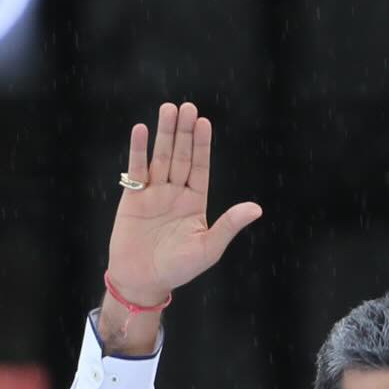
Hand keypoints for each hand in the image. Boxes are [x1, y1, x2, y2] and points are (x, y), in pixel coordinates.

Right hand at [105, 101, 261, 304]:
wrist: (142, 281)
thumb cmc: (177, 269)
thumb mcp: (208, 248)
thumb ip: (229, 225)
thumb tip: (256, 208)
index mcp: (195, 202)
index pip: (200, 167)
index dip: (202, 144)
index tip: (204, 122)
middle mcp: (175, 193)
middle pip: (180, 156)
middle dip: (183, 132)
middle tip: (186, 107)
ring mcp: (153, 194)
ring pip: (160, 157)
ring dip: (164, 134)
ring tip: (167, 109)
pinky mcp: (132, 199)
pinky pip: (136, 171)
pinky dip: (137, 150)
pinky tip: (140, 131)